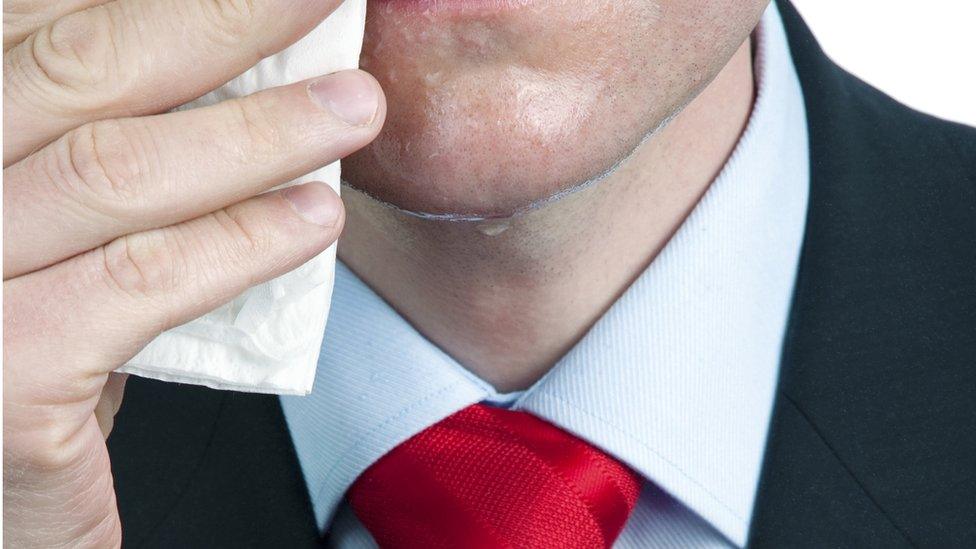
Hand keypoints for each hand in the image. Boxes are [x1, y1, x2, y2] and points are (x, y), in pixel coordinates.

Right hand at [2, 1, 384, 544]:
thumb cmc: (17, 345)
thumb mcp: (43, 229)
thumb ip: (102, 149)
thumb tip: (234, 75)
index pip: (48, 25)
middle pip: (78, 66)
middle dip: (221, 20)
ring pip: (116, 169)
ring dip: (260, 130)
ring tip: (354, 108)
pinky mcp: (0, 372)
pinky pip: (141, 282)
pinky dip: (240, 242)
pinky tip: (312, 218)